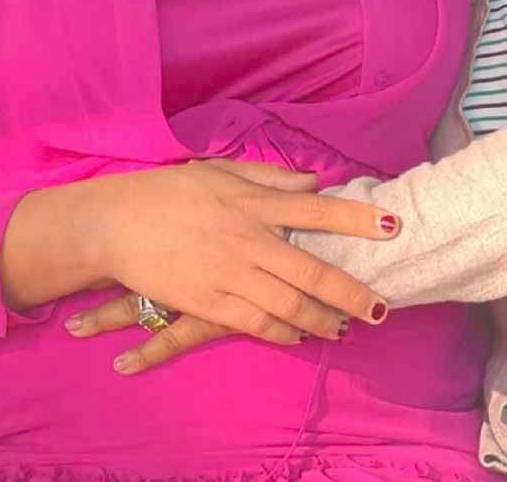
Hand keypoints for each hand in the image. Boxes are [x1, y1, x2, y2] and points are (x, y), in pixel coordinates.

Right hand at [71, 159, 396, 373]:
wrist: (113, 224)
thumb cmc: (167, 192)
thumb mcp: (219, 171)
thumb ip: (270, 177)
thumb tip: (314, 181)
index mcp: (254, 202)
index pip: (317, 210)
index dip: (358, 219)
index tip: (394, 227)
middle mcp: (249, 239)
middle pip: (312, 270)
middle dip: (352, 292)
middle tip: (380, 308)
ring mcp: (230, 274)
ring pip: (290, 304)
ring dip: (323, 320)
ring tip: (344, 328)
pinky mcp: (208, 302)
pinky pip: (256, 323)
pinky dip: (283, 332)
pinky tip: (299, 336)